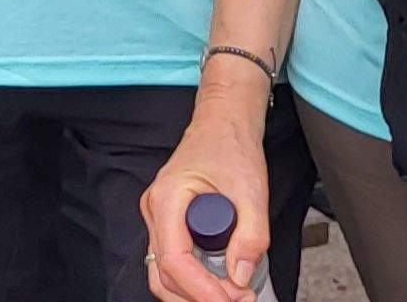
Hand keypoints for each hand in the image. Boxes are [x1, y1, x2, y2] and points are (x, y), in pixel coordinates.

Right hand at [139, 87, 275, 301]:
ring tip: (232, 295)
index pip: (174, 260)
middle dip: (199, 297)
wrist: (223, 123)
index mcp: (168, 198)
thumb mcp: (252, 189)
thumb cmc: (230, 146)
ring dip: (194, 293)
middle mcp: (154, 210)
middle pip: (164, 274)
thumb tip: (241, 275)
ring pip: (164, 273)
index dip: (201, 289)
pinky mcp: (168, 224)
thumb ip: (251, 234)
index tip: (230, 299)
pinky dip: (194, 280)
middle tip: (238, 300)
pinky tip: (220, 282)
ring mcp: (158, 218)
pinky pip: (173, 261)